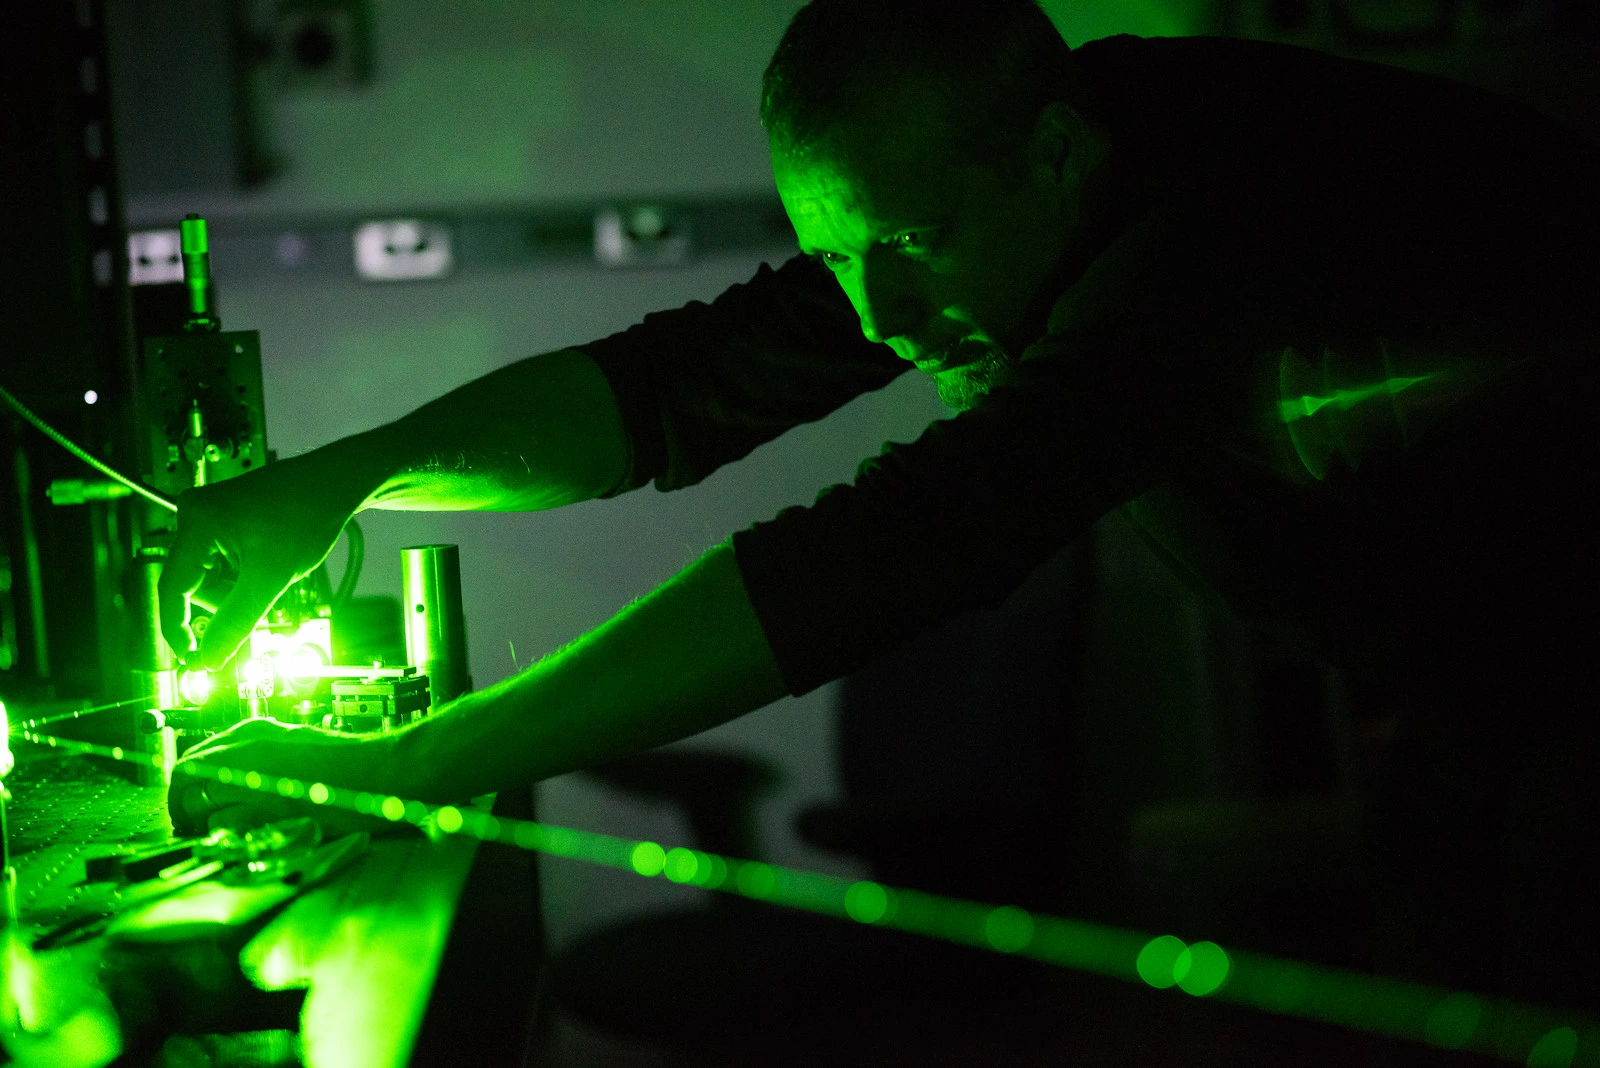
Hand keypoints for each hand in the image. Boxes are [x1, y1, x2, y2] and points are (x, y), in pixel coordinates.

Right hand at [158, 448, 374, 670]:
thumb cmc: (307, 516)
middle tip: (261, 591)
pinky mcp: (219, 518)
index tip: (193, 658)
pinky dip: (241, 572)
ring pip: (206, 577)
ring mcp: (205, 515)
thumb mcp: (271, 579)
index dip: (180, 630)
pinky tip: (267, 559)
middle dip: (223, 600)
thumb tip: (207, 660)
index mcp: (197, 523)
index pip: (171, 590)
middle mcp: (192, 514)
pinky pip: (218, 562)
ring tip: (270, 567)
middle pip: (190, 585)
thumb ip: (235, 623)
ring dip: (236, 586)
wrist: (334, 483)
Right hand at [168, 717, 398, 837]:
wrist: (388, 775)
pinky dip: (234, 769)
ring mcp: (268, 730)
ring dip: (212, 779)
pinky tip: (249, 791)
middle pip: (196, 760)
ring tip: (223, 809)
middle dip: (191, 793)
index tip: (187, 829)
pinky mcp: (286, 732)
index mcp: (240, 760)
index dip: (181, 809)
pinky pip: (243, 746)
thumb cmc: (340, 802)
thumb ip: (234, 820)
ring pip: (218, 751)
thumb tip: (207, 821)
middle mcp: (249, 737)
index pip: (185, 779)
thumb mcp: (277, 824)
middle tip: (198, 822)